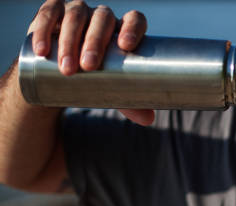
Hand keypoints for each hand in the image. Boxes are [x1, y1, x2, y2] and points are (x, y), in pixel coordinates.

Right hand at [27, 0, 153, 125]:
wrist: (61, 71)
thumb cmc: (96, 77)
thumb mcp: (112, 88)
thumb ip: (130, 102)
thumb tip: (147, 120)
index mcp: (123, 29)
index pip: (134, 19)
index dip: (132, 28)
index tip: (126, 46)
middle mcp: (102, 16)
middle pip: (102, 19)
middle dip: (95, 42)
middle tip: (89, 66)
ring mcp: (77, 11)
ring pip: (75, 18)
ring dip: (70, 42)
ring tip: (68, 69)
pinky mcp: (52, 12)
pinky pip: (48, 15)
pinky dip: (44, 32)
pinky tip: (43, 51)